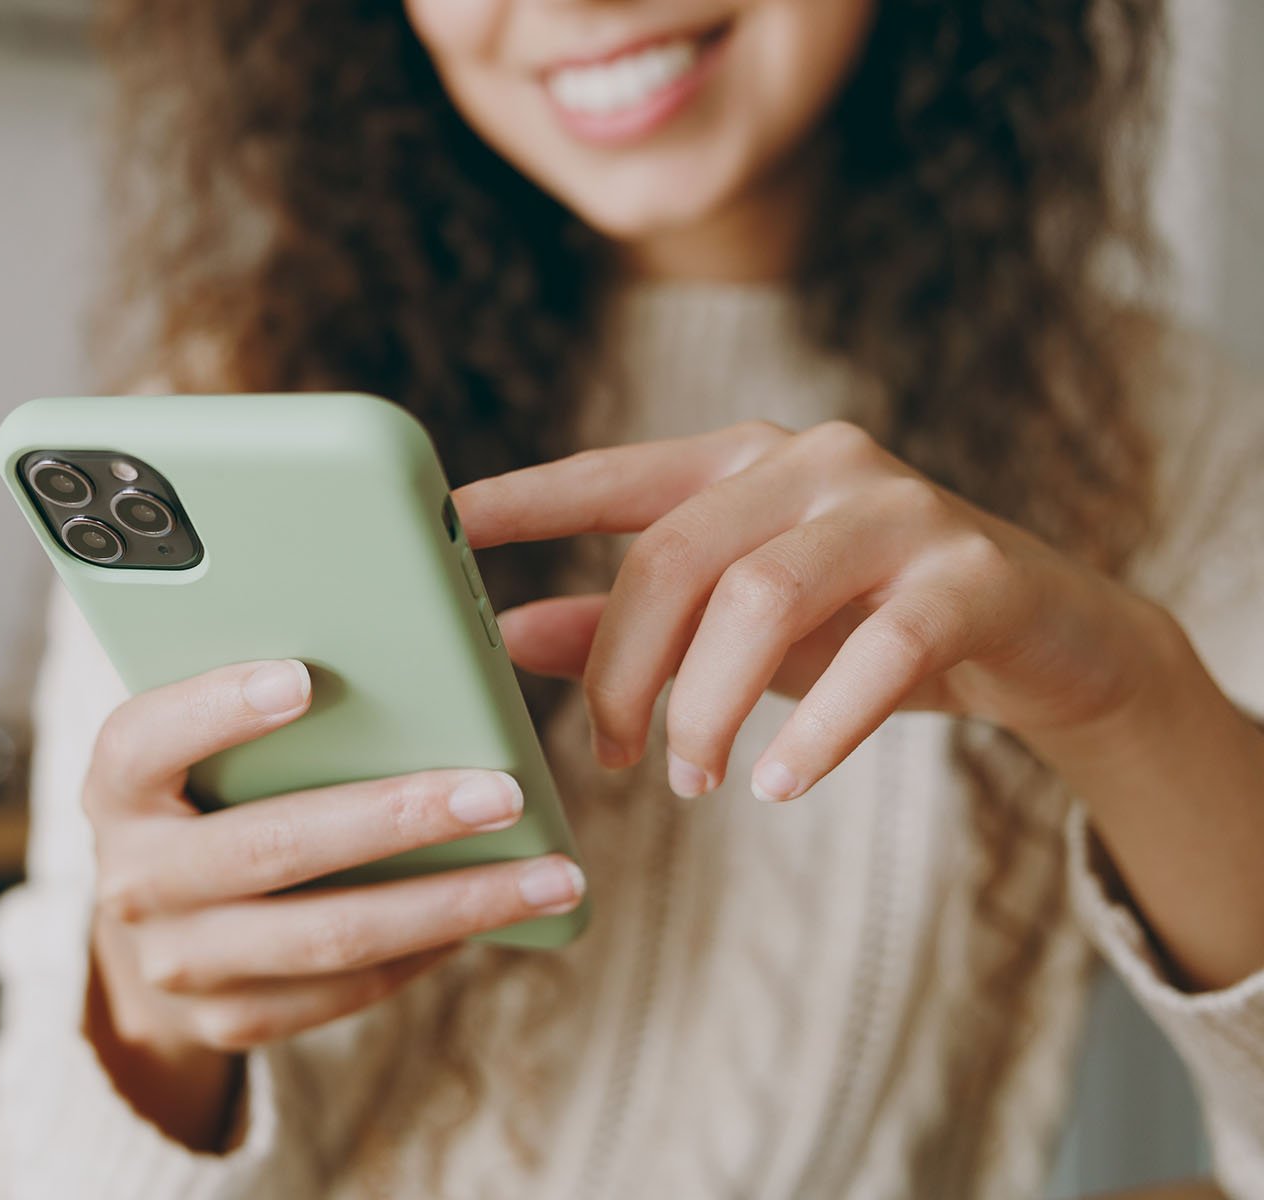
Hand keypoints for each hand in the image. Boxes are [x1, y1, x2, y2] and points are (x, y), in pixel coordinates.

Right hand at [81, 658, 585, 1146]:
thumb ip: (263, 704)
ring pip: (329, 934)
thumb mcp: (199, 746)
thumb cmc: (205, 794)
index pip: (147, 740)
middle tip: (498, 792)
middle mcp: (134, 879)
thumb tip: (401, 664)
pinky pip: (344, 990)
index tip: (303, 677)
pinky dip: (427, 949)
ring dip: (451, 903)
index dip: (217, 709)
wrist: (155, 927)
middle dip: (395, 817)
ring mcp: (178, 962)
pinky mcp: (228, 1022)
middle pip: (270, 847)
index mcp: (117, 785)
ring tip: (548, 874)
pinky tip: (492, 914)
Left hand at [455, 420, 1168, 801]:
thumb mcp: (737, 627)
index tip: (444, 529)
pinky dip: (818, 728)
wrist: (1050, 638)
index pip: (613, 476)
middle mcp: (815, 463)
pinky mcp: (973, 573)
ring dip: (709, 706)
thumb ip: (631, 625)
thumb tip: (512, 637)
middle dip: (623, 668)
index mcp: (742, 463)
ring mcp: (900, 509)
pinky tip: (777, 783)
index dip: (527, 501)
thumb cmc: (864, 625)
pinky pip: (879, 652)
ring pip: (763, 598)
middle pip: (677, 554)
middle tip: (605, 756)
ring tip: (695, 782)